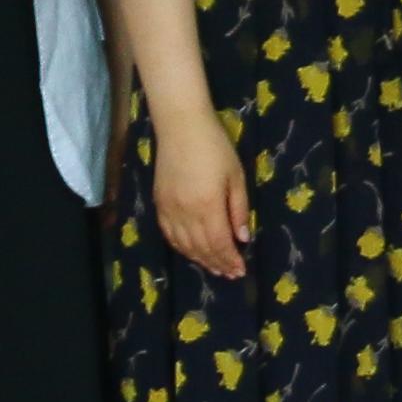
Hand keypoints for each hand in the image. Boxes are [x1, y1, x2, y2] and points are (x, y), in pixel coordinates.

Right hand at [150, 102, 252, 278]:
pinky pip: (169, 235)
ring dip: (200, 260)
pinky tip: (191, 252)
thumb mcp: (236, 176)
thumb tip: (243, 238)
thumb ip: (239, 209)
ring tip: (214, 268)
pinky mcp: (159, 204)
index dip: (229, 260)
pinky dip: (181, 248)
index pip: (219, 243)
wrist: (181, 126)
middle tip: (230, 274)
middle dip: (217, 264)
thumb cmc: (215, 146)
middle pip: (201, 248)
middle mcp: (185, 213)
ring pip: (183, 245)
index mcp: (207, 206)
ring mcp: (169, 209)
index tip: (240, 271)